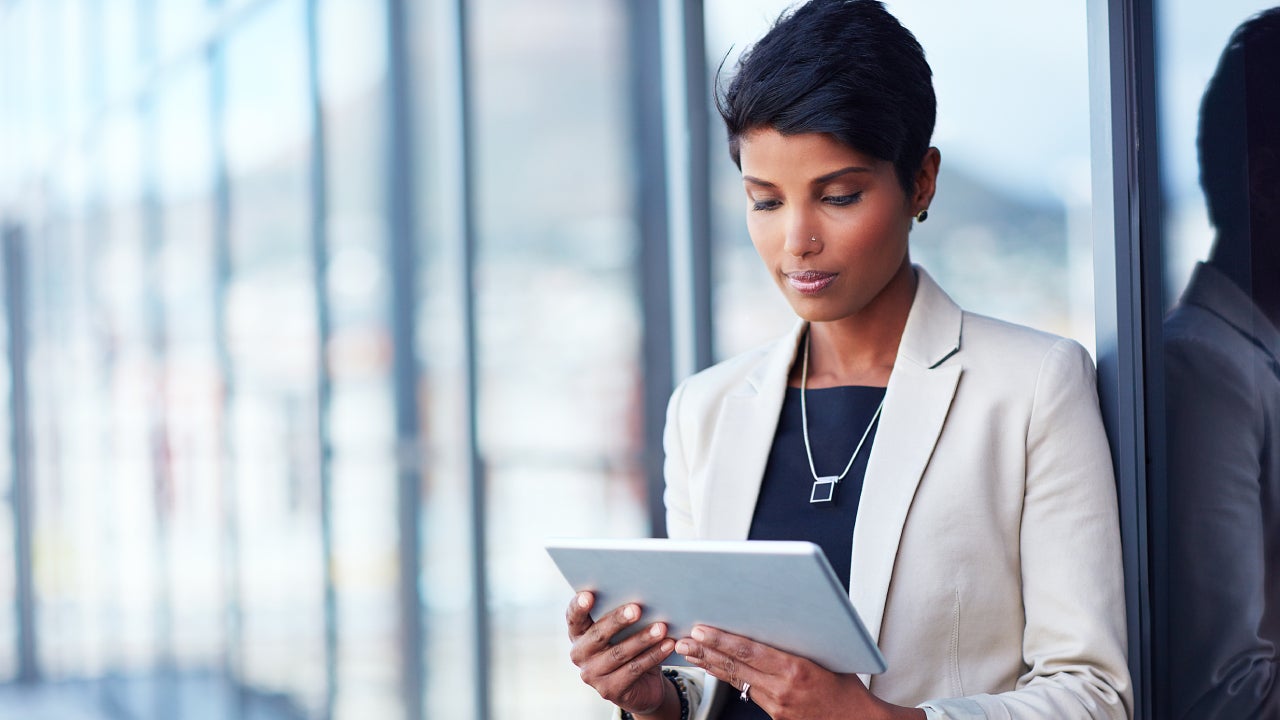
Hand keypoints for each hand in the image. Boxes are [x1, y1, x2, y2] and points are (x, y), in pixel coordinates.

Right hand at [567, 592, 677, 716]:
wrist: (641, 685)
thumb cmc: (629, 644)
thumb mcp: (622, 630)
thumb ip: (622, 615)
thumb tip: (642, 593)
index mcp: (578, 634)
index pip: (574, 618)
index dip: (578, 606)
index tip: (588, 595)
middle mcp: (580, 654)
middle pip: (598, 635)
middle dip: (618, 620)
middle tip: (637, 609)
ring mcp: (592, 675)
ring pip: (619, 653)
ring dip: (642, 639)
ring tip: (661, 627)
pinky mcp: (610, 690)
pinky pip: (634, 669)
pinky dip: (653, 656)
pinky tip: (667, 645)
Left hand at [676, 625, 924, 719]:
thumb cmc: (848, 686)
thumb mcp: (828, 655)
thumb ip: (798, 640)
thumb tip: (776, 614)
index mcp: (795, 669)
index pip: (749, 651)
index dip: (721, 640)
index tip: (701, 629)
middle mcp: (782, 689)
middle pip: (735, 667)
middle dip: (705, 651)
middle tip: (682, 640)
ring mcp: (776, 705)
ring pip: (736, 680)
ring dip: (710, 664)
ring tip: (688, 652)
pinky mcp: (775, 715)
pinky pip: (746, 691)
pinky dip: (727, 678)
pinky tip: (713, 668)